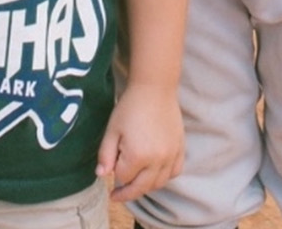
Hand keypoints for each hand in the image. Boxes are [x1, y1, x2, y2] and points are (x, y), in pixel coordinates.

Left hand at [97, 82, 183, 204]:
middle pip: (141, 187)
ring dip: (145, 186)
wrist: (155, 87)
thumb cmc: (130, 107)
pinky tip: (155, 173)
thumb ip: (105, 155)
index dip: (115, 173)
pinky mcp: (180, 149)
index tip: (111, 167)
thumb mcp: (112, 129)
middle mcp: (157, 160)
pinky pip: (175, 172)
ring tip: (135, 182)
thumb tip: (102, 175)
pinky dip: (164, 176)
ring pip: (158, 183)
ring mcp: (171, 156)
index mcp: (137, 156)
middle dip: (127, 192)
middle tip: (117, 194)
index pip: (123, 178)